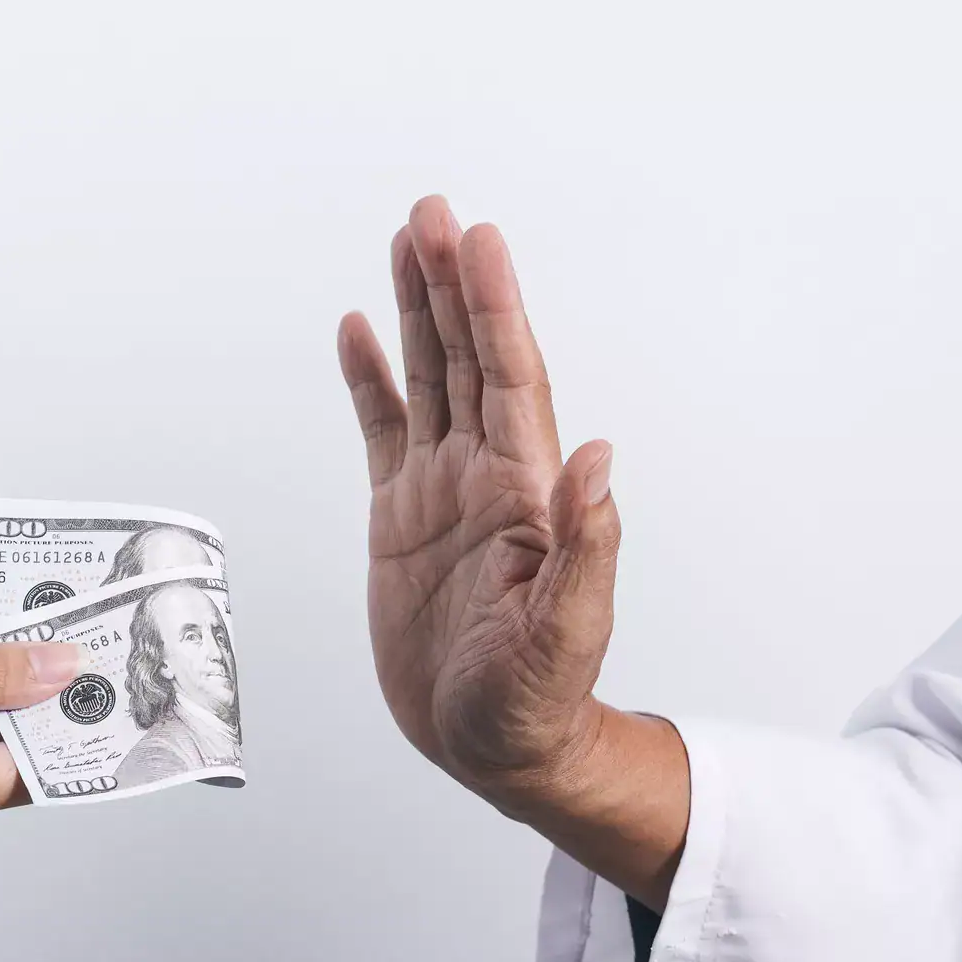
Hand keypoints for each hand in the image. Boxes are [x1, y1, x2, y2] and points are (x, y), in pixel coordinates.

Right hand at [336, 196, 620, 808]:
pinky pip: (382, 432)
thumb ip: (586, 549)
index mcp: (524, 494)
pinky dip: (369, 382)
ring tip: (406, 244)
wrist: (492, 747)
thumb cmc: (535, 702)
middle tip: (434, 214)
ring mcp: (441, 495)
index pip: (511, 377)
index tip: (481, 242)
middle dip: (452, 284)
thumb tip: (602, 462)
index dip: (495, 308)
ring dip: (417, 312)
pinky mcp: (401, 521)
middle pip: (467, 358)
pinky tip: (360, 335)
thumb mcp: (567, 633)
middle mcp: (484, 479)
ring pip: (428, 379)